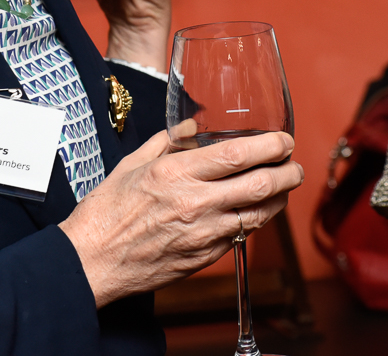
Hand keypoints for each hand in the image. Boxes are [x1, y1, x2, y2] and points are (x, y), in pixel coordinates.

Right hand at [59, 130, 303, 304]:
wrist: (92, 262)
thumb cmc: (106, 212)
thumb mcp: (133, 163)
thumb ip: (168, 140)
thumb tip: (192, 125)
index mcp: (176, 173)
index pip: (239, 154)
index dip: (271, 146)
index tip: (284, 141)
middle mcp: (195, 203)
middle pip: (261, 185)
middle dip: (288, 172)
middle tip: (295, 165)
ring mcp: (203, 234)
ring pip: (260, 214)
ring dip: (280, 199)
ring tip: (284, 186)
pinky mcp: (205, 258)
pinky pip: (241, 236)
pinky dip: (255, 221)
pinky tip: (256, 211)